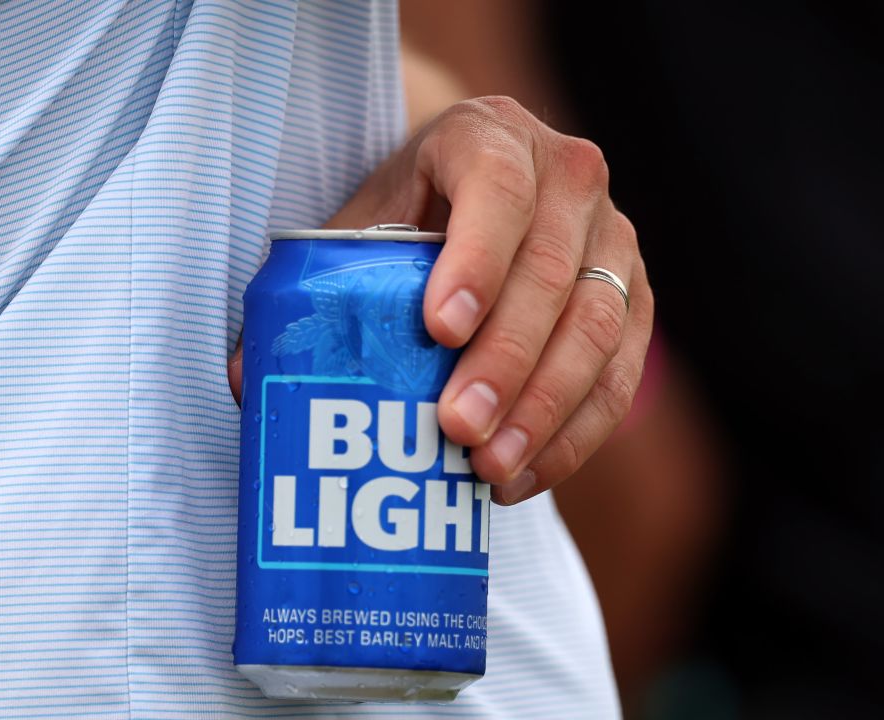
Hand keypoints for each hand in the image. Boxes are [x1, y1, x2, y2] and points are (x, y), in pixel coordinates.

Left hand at [230, 96, 651, 504]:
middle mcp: (571, 179)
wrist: (484, 192)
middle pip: (553, 273)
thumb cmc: (413, 212)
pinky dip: (576, 433)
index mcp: (493, 137)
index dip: (476, 261)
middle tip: (458, 430)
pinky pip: (622, 374)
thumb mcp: (361, 225)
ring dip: (546, 410)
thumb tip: (245, 380)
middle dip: (507, 361)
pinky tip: (524, 475)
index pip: (497, 191)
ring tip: (490, 469)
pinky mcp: (637, 300)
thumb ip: (316, 290)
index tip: (438, 331)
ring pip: (599, 329)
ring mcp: (615, 239)